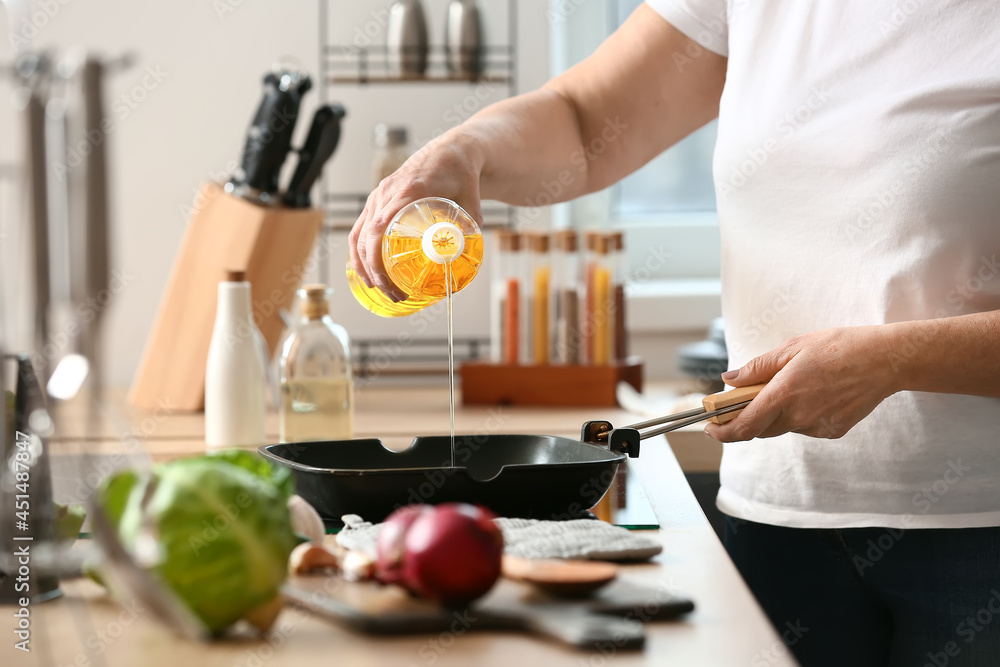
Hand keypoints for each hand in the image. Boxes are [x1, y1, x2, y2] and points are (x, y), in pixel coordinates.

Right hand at [349, 133, 483, 301]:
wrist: (450, 151)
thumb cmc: (460, 170)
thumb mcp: (470, 195)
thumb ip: (472, 220)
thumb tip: (473, 249)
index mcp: (406, 191)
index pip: (378, 228)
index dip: (375, 258)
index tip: (386, 282)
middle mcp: (386, 194)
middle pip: (364, 237)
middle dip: (373, 271)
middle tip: (393, 294)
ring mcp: (379, 197)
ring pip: (357, 234)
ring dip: (362, 264)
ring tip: (378, 288)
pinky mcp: (379, 200)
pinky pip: (360, 228)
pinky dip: (360, 251)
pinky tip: (369, 270)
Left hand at [703, 326, 899, 441]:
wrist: (886, 360)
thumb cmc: (839, 347)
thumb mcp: (793, 347)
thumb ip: (758, 368)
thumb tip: (729, 380)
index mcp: (785, 394)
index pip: (744, 426)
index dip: (722, 432)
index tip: (709, 428)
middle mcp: (799, 416)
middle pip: (761, 428)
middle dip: (749, 417)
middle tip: (747, 397)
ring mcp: (818, 427)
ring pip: (784, 427)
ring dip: (777, 413)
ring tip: (795, 384)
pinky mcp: (833, 431)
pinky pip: (805, 427)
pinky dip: (800, 414)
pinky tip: (816, 393)